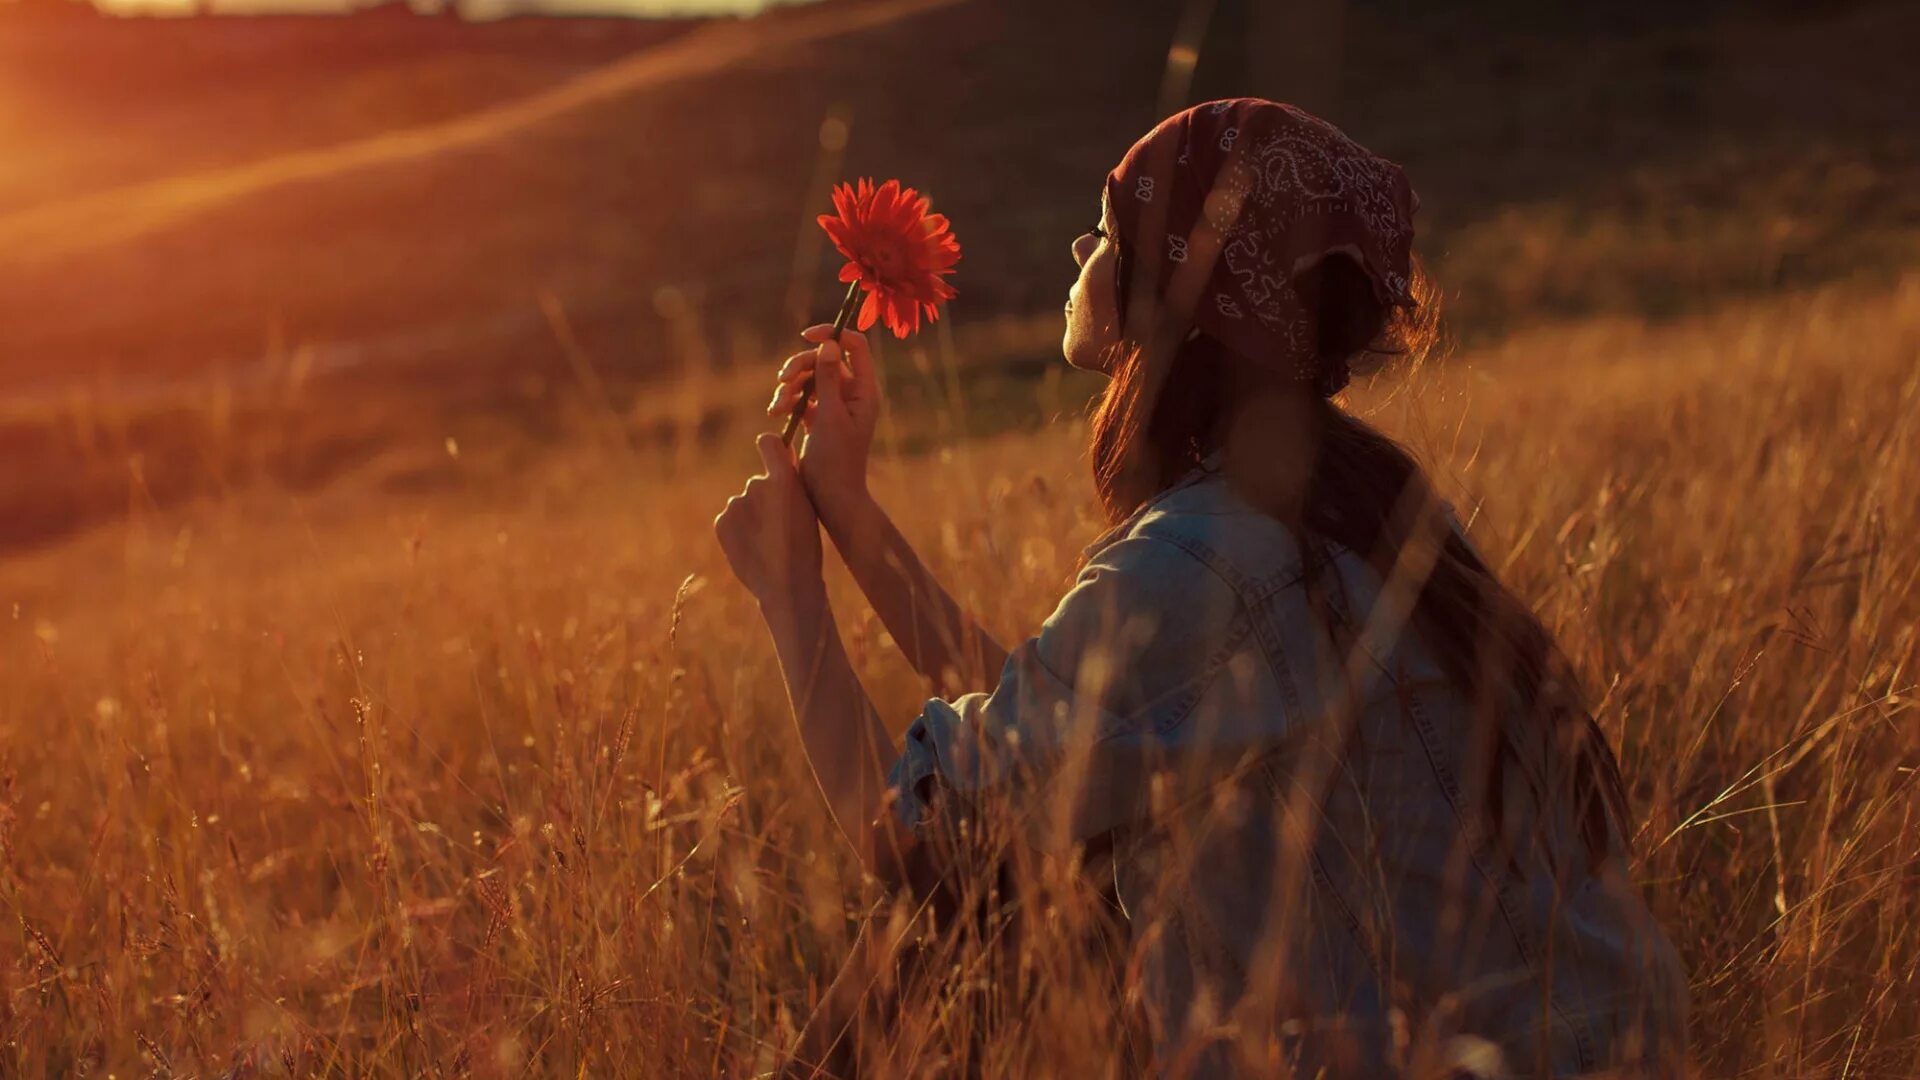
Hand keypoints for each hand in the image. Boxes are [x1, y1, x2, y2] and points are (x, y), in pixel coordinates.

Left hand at [714, 433, 824, 607]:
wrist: (786, 586)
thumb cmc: (805, 546)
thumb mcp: (808, 508)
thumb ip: (792, 477)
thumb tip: (782, 450)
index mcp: (784, 480)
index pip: (768, 443)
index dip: (771, 449)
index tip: (774, 456)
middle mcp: (756, 486)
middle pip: (759, 483)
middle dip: (767, 498)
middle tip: (780, 526)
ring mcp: (736, 504)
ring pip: (745, 504)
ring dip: (754, 517)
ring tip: (769, 542)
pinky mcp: (722, 522)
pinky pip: (732, 519)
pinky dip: (740, 530)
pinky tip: (754, 548)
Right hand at [768, 325, 878, 517]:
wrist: (831, 497)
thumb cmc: (836, 460)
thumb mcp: (829, 416)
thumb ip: (829, 379)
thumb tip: (829, 344)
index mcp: (864, 390)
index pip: (855, 347)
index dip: (832, 335)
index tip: (806, 336)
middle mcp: (852, 394)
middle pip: (824, 359)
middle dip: (799, 367)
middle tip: (782, 381)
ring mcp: (834, 404)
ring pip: (808, 378)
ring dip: (788, 387)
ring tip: (777, 407)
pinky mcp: (817, 417)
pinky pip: (800, 396)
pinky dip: (787, 401)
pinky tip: (776, 413)